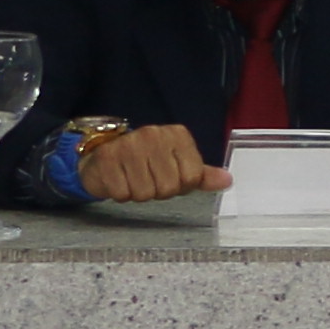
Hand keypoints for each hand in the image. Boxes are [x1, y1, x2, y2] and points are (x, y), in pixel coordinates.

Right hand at [75, 122, 220, 203]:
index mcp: (178, 135)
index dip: (181, 186)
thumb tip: (227, 180)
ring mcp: (128, 144)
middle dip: (158, 191)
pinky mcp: (106, 157)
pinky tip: (119, 179)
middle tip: (147, 179)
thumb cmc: (145, 162)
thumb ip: (201, 174)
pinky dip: (120, 194)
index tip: (168, 176)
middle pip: (169, 188)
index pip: (192, 178)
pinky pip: (122, 194)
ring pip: (145, 193)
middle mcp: (154, 134)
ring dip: (138, 193)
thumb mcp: (177, 164)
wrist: (102, 156)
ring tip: (133, 178)